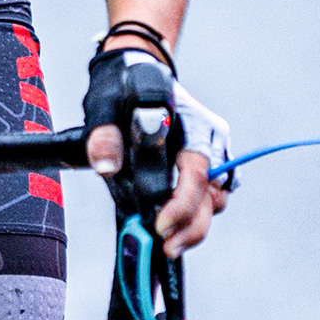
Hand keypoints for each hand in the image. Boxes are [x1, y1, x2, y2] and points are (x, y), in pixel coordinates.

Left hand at [83, 49, 229, 258]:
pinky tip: (170, 224)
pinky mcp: (209, 166)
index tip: (160, 228)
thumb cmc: (123, 87)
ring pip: (215, 201)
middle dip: (192, 229)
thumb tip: (104, 166)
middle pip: (213, 196)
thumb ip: (104, 135)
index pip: (197, 172)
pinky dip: (194, 215)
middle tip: (165, 250)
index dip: (182, 206)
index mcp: (194, 125)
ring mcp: (215, 154)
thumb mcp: (105, 104)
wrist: (139, 70)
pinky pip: (210, 199)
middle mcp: (212, 140)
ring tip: (165, 240)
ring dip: (193, 224)